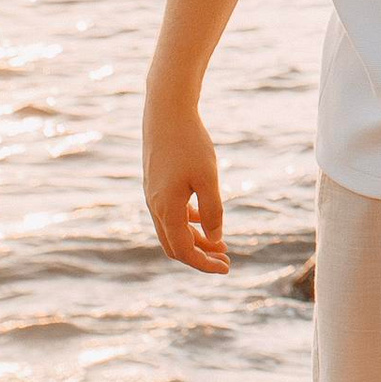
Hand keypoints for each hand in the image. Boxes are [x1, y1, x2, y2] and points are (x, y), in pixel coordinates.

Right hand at [143, 86, 229, 273]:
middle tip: (226, 260)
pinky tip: (205, 220)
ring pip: (172, 230)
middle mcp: (155, 206)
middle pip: (175, 246)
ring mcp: (153, 195)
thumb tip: (216, 239)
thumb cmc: (190, 144)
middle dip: (200, 257)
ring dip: (195, 240)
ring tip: (220, 244)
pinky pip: (170, 213)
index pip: (184, 251)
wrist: (166, 113)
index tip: (227, 268)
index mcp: (166, 209)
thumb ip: (213, 210)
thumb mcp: (208, 178)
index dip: (204, 264)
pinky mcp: (156, 184)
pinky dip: (188, 223)